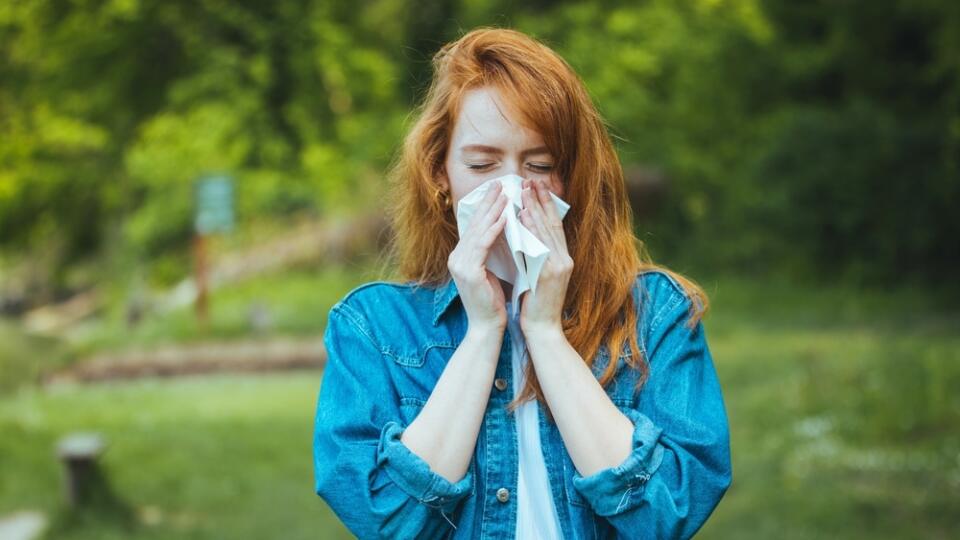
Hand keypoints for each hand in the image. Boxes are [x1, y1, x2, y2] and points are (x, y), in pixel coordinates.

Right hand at [447, 181, 508, 333]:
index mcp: (461, 257)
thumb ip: (492, 252)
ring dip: (493, 211)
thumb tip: (504, 230)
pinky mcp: (468, 271)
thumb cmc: (494, 301)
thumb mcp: (492, 271)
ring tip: (505, 194)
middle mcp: (456, 257)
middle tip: (500, 183)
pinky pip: (483, 245)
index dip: (485, 207)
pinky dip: (494, 229)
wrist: (487, 327)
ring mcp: (460, 264)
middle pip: (474, 224)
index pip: (473, 226)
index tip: (497, 191)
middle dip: (488, 202)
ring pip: (478, 231)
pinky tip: (505, 217)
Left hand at [518, 177, 572, 337]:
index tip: (538, 187)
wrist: (542, 328)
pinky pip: (539, 245)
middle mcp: (564, 259)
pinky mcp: (550, 273)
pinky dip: (531, 229)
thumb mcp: (538, 275)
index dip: (547, 205)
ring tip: (525, 190)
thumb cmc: (536, 304)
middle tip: (531, 180)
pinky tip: (522, 215)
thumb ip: (535, 255)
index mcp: (563, 259)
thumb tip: (523, 233)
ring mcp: (559, 265)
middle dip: (541, 200)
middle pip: (553, 223)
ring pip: (547, 231)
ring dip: (535, 208)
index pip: (555, 226)